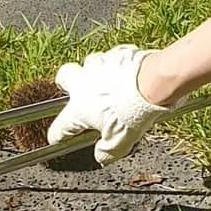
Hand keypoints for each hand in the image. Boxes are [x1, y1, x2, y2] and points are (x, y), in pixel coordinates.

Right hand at [48, 45, 177, 165]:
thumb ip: (108, 152)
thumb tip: (102, 157)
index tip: (57, 139)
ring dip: (94, 72)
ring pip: (88, 63)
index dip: (57, 135)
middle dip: (66, 83)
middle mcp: (83, 84)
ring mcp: (99, 65)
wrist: (154, 82)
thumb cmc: (134, 112)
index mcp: (79, 109)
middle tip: (77, 92)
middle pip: (63, 76)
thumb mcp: (121, 142)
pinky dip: (117, 65)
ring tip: (107, 83)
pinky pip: (112, 57)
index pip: (60, 127)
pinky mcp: (117, 53)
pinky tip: (126, 74)